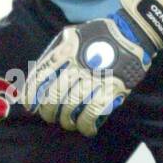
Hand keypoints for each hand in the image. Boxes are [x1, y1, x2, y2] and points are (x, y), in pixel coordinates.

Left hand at [22, 0, 162, 136]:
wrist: (132, 34)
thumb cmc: (99, 36)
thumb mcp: (72, 35)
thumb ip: (55, 52)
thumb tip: (38, 74)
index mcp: (65, 51)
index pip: (40, 77)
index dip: (31, 95)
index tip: (29, 106)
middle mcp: (77, 66)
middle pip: (53, 96)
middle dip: (47, 111)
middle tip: (48, 116)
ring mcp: (94, 79)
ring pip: (70, 108)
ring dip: (65, 120)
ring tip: (66, 122)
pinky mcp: (111, 90)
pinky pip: (92, 114)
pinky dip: (86, 125)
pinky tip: (85, 128)